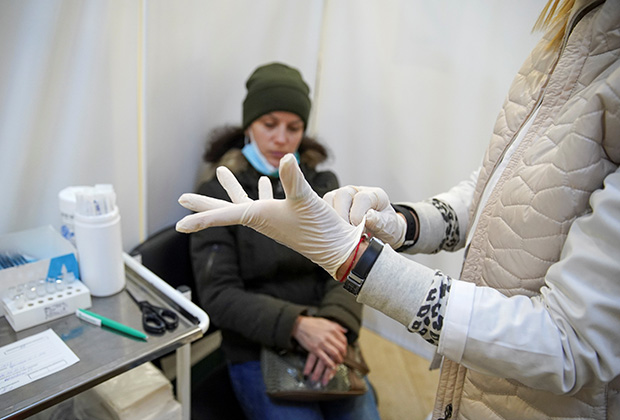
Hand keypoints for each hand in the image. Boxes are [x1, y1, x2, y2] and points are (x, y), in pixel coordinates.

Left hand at [176, 154, 364, 277]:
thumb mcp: (306, 201)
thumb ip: (294, 178)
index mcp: (259, 216)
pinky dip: (263, 189)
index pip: (223, 215)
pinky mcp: (284, 216)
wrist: (338, 249)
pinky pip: (266, 200)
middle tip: (181, 198)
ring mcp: (271, 218)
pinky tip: (266, 180)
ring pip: (243, 201)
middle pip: (224, 209)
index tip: (179, 224)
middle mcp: (260, 219)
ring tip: (220, 171)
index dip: (200, 217)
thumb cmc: (320, 230)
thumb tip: (286, 157)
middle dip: (204, 202)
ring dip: (231, 188)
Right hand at [292, 316, 347, 385]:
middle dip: (343, 354)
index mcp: (332, 329)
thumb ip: (336, 326)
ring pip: (335, 353)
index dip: (345, 346)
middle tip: (342, 357)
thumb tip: (345, 330)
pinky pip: (325, 358)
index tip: (344, 349)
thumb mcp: (326, 321)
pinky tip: (332, 366)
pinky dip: (330, 364)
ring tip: (338, 362)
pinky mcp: (315, 349)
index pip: (343, 339)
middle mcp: (328, 336)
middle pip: (341, 347)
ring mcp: (322, 343)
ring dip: (338, 360)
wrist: (299, 326)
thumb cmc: (311, 323)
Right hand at [324, 186, 406, 248]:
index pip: (361, 198)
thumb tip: (368, 217)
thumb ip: (379, 221)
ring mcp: (341, 199)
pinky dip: (324, 223)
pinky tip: (331, 234)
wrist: (382, 232)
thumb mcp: (389, 225)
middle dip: (342, 217)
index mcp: (373, 194)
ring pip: (328, 202)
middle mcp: (355, 192)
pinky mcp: (331, 207)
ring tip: (338, 235)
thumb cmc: (386, 226)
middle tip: (346, 234)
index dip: (358, 214)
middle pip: (341, 196)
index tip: (359, 229)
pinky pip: (321, 212)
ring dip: (330, 220)